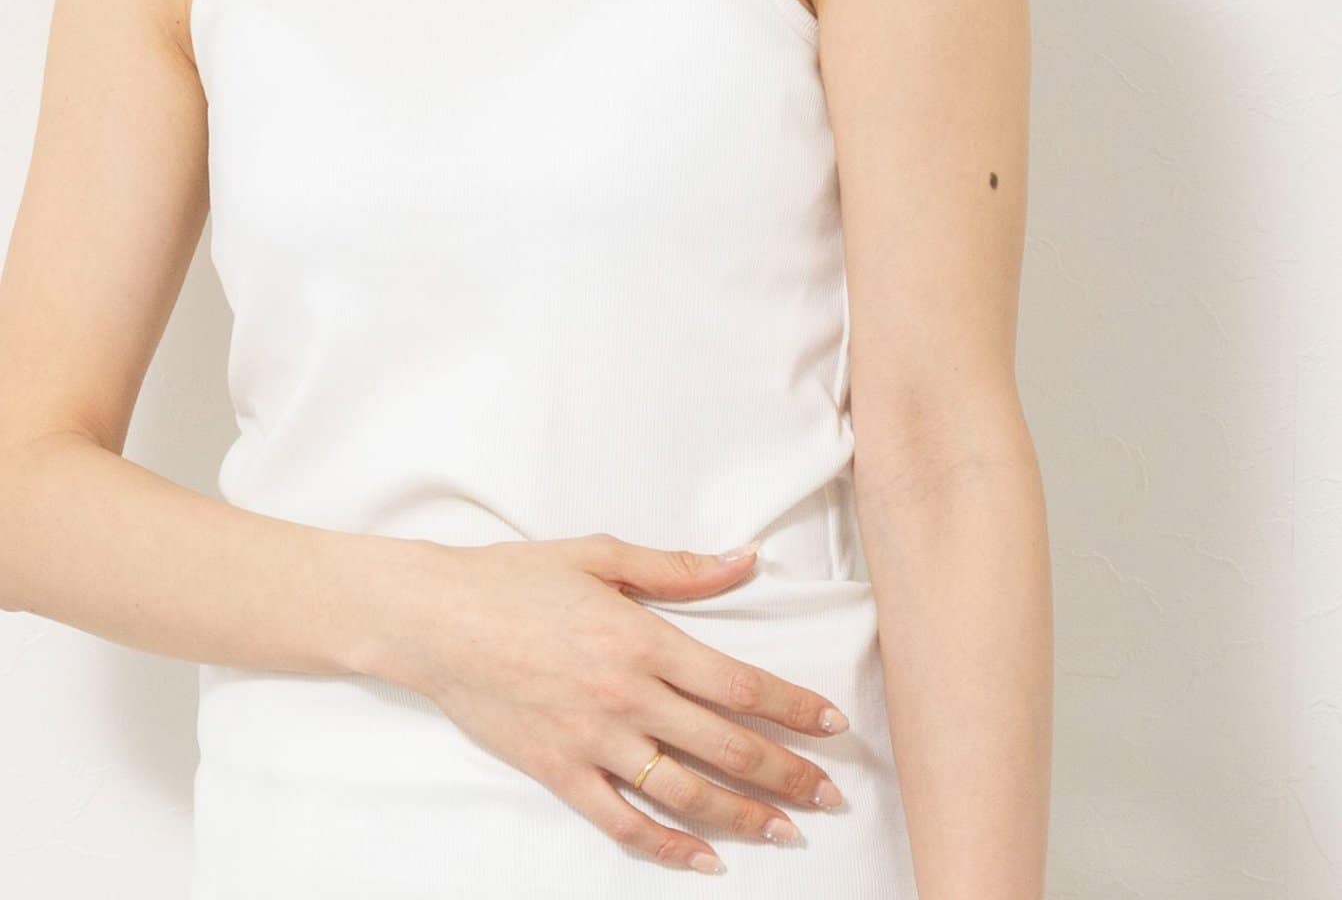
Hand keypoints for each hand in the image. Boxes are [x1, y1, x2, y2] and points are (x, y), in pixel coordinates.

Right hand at [406, 532, 850, 870]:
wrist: (435, 618)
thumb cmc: (516, 579)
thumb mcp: (602, 554)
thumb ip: (678, 568)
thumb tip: (744, 561)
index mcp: (642, 638)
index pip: (736, 684)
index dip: (791, 707)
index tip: (831, 723)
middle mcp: (625, 696)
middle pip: (724, 744)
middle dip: (786, 772)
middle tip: (829, 793)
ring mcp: (592, 740)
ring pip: (684, 791)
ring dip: (742, 815)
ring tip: (786, 831)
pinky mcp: (558, 772)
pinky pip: (622, 822)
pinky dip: (666, 847)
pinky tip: (704, 861)